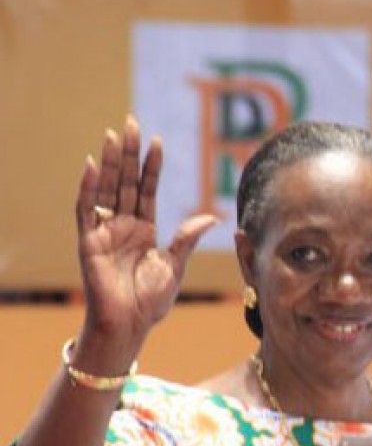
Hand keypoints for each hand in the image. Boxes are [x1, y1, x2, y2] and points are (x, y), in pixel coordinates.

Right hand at [76, 116, 217, 343]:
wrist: (130, 324)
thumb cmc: (151, 301)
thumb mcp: (175, 266)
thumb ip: (187, 239)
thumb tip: (210, 217)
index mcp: (145, 229)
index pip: (148, 189)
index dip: (152, 166)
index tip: (157, 140)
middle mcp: (123, 225)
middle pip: (126, 182)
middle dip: (129, 153)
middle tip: (131, 121)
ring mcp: (104, 231)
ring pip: (107, 189)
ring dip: (110, 161)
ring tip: (114, 134)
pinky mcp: (89, 242)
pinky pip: (86, 210)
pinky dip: (88, 188)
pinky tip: (93, 165)